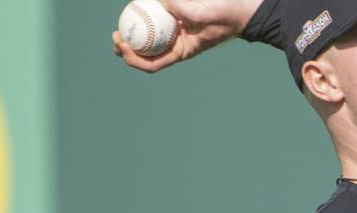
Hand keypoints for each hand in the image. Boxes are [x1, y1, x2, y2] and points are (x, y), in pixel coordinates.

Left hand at [111, 0, 262, 73]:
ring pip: (148, 37)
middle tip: (116, 35)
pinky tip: (138, 7)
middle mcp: (175, 44)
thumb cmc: (226, 15)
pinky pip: (156, 19)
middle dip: (126, 48)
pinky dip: (145, 16)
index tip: (123, 45)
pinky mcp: (175, 17)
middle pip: (145, 53)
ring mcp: (175, 32)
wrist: (240, 9)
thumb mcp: (205, 13)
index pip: (153, 63)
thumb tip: (159, 1)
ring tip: (120, 25)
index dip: (133, 58)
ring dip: (132, 34)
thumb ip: (182, 9)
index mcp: (181, 52)